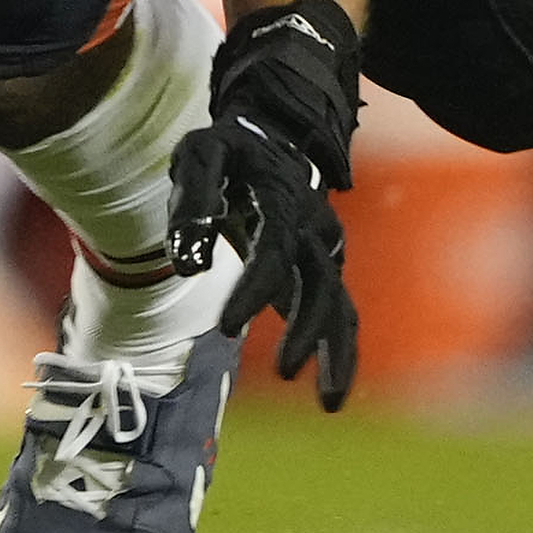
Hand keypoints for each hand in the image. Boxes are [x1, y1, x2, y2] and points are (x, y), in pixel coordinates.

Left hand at [166, 0, 362, 408]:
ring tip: (327, 402)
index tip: (224, 327)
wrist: (272, 130)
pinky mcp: (320, 269)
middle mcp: (314, 227)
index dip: (251, 292)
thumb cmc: (227, 147)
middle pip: (321, 285)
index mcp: (284, 198)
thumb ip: (193, 203)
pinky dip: (341, 352)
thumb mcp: (198, 156)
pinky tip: (331, 394)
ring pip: (340, 305)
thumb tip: (191, 265)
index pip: (272, 253)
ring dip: (336, 352)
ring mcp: (323, 250)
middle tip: (282, 371)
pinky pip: (340, 314)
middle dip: (306, 330)